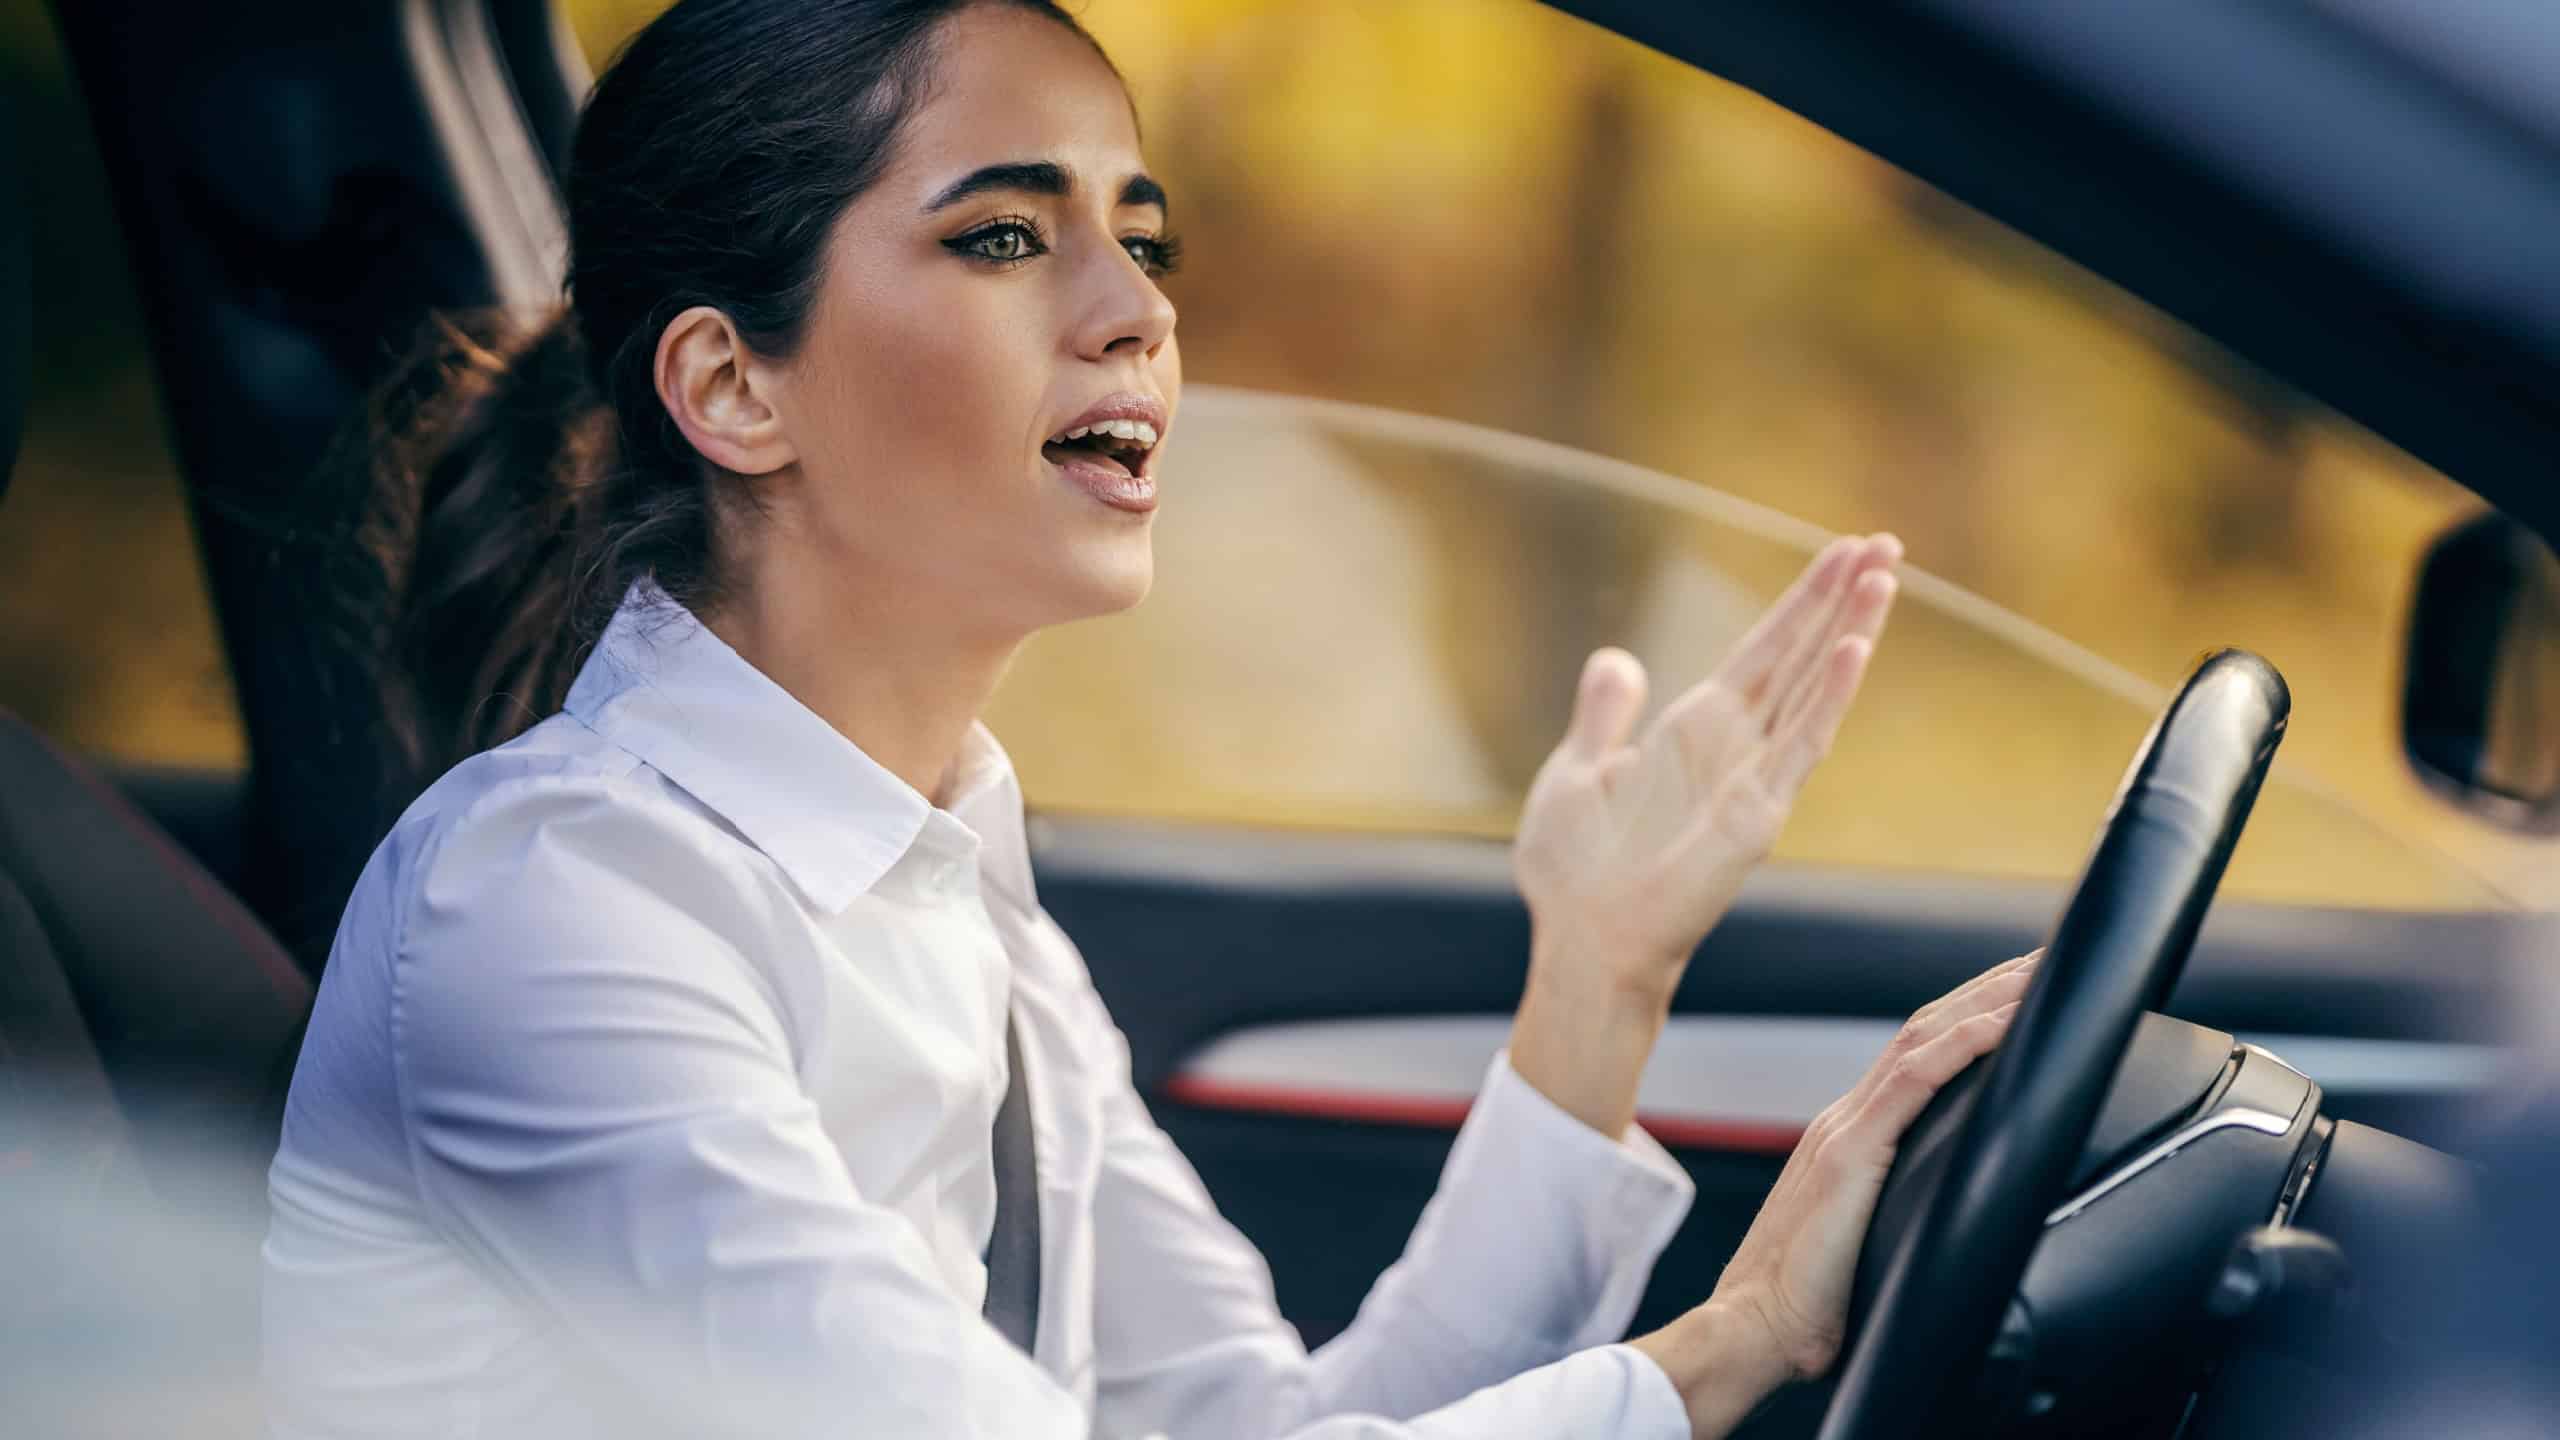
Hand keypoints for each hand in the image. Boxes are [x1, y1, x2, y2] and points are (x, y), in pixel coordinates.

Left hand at [1507, 535, 1900, 1137]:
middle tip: (1887, 541)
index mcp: (1695, 730)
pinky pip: (1800, 746)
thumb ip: (1605, 714)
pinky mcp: (1756, 816)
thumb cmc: (1574, 871)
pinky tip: (1852, 651)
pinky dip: (1827, 697)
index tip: (1843, 550)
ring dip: (1849, 632)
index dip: (1802, 601)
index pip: (1764, 650)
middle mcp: (1735, 748)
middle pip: (1800, 656)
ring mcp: (1754, 780)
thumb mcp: (1578, 769)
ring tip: (1884, 575)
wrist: (1580, 938)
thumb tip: (1618, 658)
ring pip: (1813, 690)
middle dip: (1841, 599)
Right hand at [1630, 953, 2040, 1437]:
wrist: (1750, 1329)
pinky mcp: (1851, 1152)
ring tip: (2040, 970)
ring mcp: (1844, 1129)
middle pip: (1925, 1029)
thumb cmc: (1804, 1310)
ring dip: (1986, 999)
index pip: (1916, 1056)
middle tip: (2044, 956)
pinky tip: (2007, 1020)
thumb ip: (1893, 1226)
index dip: (1966, 1016)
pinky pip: (1917, 1078)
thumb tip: (1942, 1245)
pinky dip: (1966, 1041)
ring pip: (1925, 1037)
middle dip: (1986, 988)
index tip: (2014, 993)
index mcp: (1848, 1139)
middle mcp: (1844, 1120)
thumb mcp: (1863, 1250)